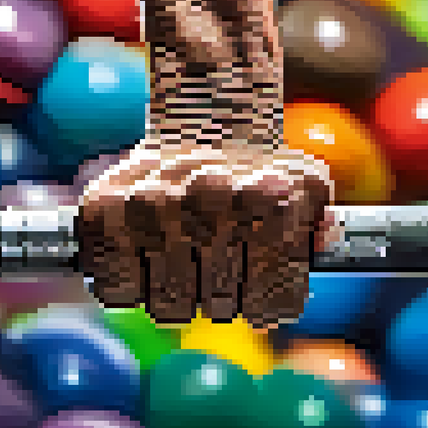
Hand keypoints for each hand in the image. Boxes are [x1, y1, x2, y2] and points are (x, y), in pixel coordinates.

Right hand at [77, 143, 333, 327]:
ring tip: (187, 265)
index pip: (275, 303)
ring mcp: (152, 206)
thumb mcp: (308, 186)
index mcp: (269, 197)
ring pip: (171, 308)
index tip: (263, 289)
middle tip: (223, 271)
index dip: (271, 305)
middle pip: (223, 308)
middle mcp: (210, 199)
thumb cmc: (261, 170)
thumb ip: (322, 223)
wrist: (204, 119)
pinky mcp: (101, 213)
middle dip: (226, 299)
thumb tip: (326, 239)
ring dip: (181, 299)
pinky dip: (130, 289)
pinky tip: (148, 262)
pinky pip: (116, 292)